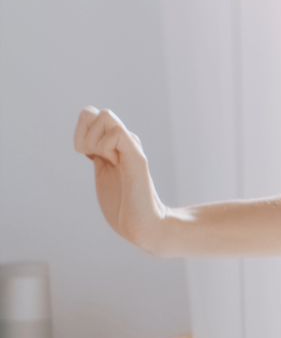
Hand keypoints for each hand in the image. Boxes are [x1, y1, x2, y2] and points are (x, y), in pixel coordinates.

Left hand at [73, 107, 168, 252]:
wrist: (143, 225)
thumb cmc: (124, 206)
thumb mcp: (104, 174)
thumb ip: (99, 158)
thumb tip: (89, 145)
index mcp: (114, 145)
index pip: (89, 116)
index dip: (80, 132)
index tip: (88, 156)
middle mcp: (124, 141)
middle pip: (92, 112)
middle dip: (83, 134)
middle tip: (94, 158)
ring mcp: (131, 147)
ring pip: (104, 116)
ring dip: (94, 141)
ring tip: (107, 162)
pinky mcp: (137, 157)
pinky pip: (117, 133)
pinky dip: (105, 147)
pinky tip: (114, 165)